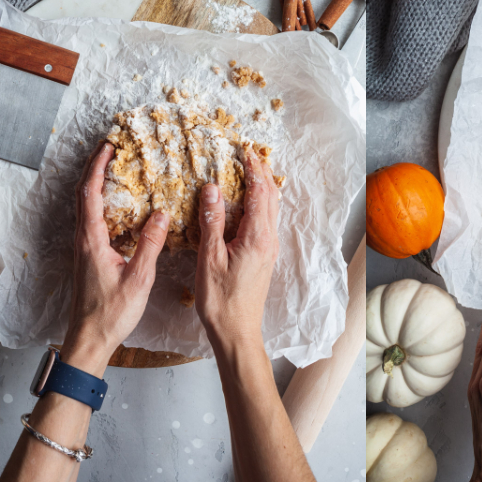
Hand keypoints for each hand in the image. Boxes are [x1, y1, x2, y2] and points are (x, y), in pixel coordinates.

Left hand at [61, 141, 168, 373]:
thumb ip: (150, 244)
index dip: (98, 166)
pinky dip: (100, 204)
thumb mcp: (138, 278)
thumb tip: (161, 215)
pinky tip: (116, 207)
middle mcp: (83, 239)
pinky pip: (91, 221)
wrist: (90, 337)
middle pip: (83, 193)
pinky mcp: (88, 256)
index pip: (90, 192)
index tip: (109, 146)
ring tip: (113, 170)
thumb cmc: (111, 313)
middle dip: (95, 167)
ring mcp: (83, 248)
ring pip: (85, 206)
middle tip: (110, 149)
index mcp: (91, 239)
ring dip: (96, 184)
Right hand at [194, 148, 278, 355]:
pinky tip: (249, 205)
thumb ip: (212, 222)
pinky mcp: (265, 259)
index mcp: (257, 238)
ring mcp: (269, 251)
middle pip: (270, 198)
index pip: (259, 193)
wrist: (237, 331)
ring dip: (263, 188)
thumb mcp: (210, 258)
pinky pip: (267, 223)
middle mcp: (269, 241)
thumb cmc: (221, 300)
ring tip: (251, 172)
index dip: (252, 169)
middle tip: (249, 154)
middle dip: (261, 173)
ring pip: (271, 210)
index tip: (244, 150)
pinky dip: (260, 206)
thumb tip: (213, 188)